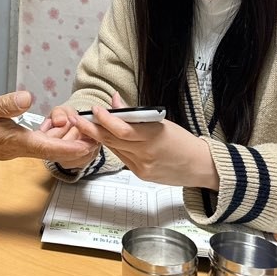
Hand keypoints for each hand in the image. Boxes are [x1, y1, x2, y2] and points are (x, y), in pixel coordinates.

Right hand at [0, 90, 98, 169]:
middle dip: (73, 137)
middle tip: (80, 118)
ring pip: (48, 146)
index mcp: (16, 141)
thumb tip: (27, 98)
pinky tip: (51, 122)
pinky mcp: (13, 145)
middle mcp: (19, 148)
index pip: (49, 147)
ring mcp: (16, 148)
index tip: (91, 143)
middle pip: (55, 149)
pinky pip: (38, 143)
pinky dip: (50, 134)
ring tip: (69, 117)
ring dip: (63, 135)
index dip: (72, 146)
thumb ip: (5, 104)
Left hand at [90, 96, 218, 188]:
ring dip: (99, 137)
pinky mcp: (140, 175)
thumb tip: (114, 101)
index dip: (104, 119)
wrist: (200, 166)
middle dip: (92, 128)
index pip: (121, 129)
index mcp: (152, 136)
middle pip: (112, 140)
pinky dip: (113, 147)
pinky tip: (105, 139)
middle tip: (77, 118)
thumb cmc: (183, 141)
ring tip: (85, 126)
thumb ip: (135, 115)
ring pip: (114, 149)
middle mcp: (145, 153)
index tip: (94, 109)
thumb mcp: (160, 122)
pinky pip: (122, 158)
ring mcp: (142, 166)